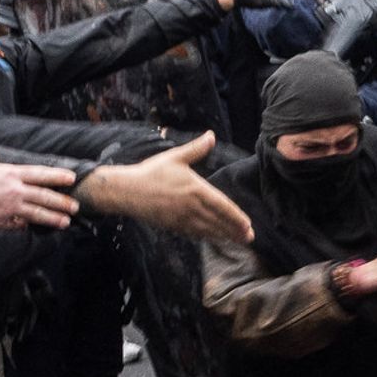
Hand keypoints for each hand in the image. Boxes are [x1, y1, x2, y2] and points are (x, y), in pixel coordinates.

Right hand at [0, 155, 79, 230]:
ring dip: (54, 218)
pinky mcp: (1, 223)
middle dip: (63, 202)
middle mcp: (13, 191)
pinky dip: (25, 225)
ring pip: (38, 214)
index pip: (40, 174)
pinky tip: (32, 227)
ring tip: (66, 222)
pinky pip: (18, 225)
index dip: (58, 176)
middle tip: (76, 206)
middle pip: (45, 196)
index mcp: (9, 173)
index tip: (72, 178)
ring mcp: (8, 209)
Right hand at [82, 133, 252, 242]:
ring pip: (207, 230)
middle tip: (249, 238)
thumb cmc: (151, 172)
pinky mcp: (172, 226)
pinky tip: (213, 238)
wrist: (126, 191)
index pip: (222, 206)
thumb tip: (211, 135)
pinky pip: (193, 234)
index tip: (248, 225)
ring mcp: (181, 219)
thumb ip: (196, 149)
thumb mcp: (175, 157)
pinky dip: (206, 237)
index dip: (236, 217)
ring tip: (237, 241)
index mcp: (195, 189)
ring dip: (224, 236)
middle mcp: (191, 207)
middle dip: (235, 231)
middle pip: (218, 222)